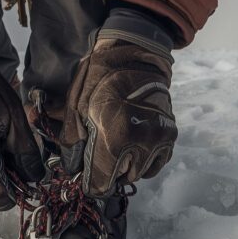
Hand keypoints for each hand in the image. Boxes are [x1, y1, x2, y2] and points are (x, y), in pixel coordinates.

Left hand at [63, 11, 176, 196]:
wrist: (135, 55)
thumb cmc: (100, 77)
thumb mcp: (76, 105)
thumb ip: (71, 139)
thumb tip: (67, 165)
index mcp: (115, 136)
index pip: (102, 182)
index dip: (91, 183)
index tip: (86, 179)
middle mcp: (141, 143)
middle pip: (121, 178)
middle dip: (108, 172)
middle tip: (99, 155)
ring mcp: (159, 139)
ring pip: (139, 172)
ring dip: (126, 166)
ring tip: (117, 146)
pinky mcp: (170, 135)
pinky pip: (156, 163)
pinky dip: (143, 160)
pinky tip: (133, 146)